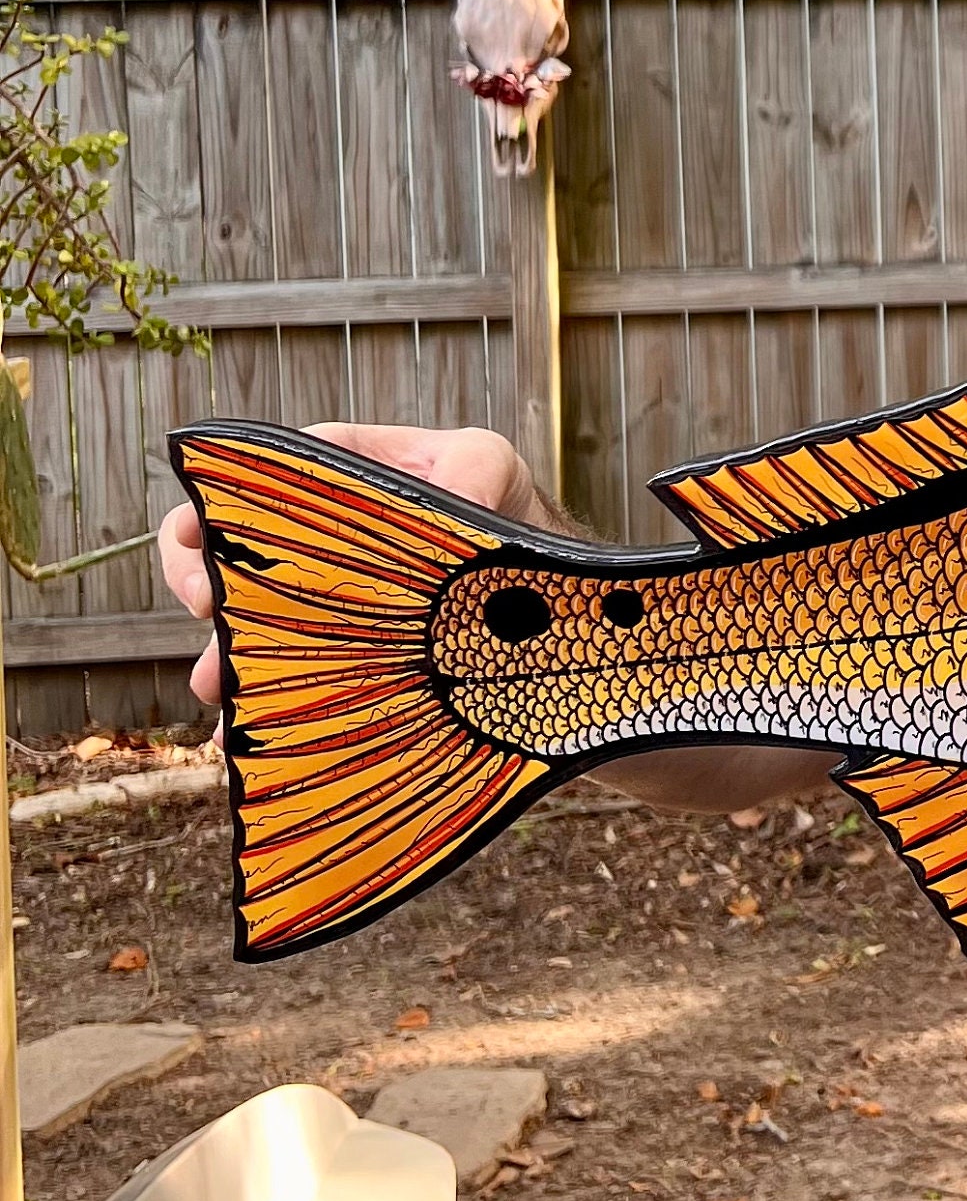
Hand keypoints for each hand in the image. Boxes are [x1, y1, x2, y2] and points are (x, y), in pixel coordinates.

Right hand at [160, 420, 534, 708]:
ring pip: (249, 628)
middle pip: (226, 559)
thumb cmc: (503, 501)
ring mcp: (324, 606)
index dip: (208, 510)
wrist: (539, 578)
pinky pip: (293, 681)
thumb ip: (472, 469)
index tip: (194, 535)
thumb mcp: (491, 464)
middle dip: (199, 583)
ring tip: (220, 689)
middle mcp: (312, 545)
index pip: (248, 486)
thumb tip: (463, 504)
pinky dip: (266, 707)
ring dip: (224, 658)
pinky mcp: (347, 658)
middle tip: (204, 608)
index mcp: (330, 481)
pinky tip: (251, 736)